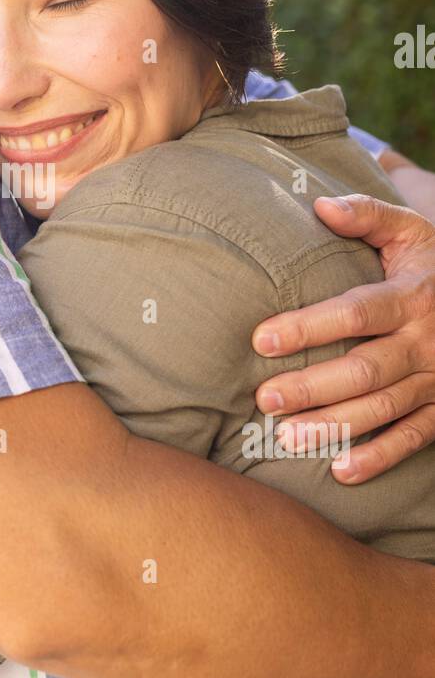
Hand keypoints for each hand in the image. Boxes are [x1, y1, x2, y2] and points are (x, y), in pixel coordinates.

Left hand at [252, 195, 434, 483]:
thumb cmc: (431, 263)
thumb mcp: (410, 231)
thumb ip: (367, 215)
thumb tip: (320, 206)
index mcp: (411, 296)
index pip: (356, 313)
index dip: (308, 327)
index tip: (260, 339)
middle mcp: (426, 341)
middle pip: (365, 369)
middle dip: (313, 387)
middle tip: (264, 399)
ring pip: (383, 408)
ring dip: (336, 427)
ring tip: (287, 439)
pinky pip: (413, 438)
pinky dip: (379, 457)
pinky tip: (340, 471)